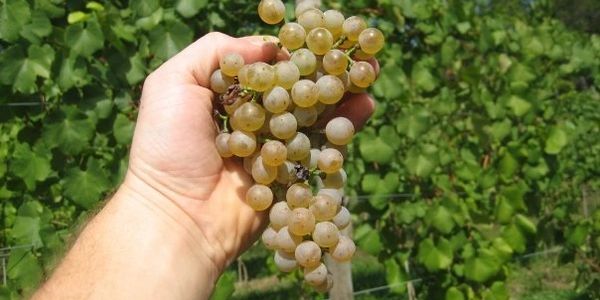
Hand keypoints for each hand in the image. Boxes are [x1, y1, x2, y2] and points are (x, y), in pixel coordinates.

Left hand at [122, 32, 375, 271]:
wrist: (179, 217)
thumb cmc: (168, 149)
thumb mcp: (172, 84)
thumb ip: (215, 52)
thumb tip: (269, 45)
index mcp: (226, 98)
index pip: (265, 67)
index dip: (292, 50)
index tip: (320, 35)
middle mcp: (253, 120)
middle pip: (294, 89)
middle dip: (324, 70)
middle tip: (354, 51)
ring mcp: (274, 149)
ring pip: (314, 116)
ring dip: (341, 94)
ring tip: (369, 72)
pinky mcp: (291, 175)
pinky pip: (322, 149)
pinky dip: (345, 128)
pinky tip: (365, 107)